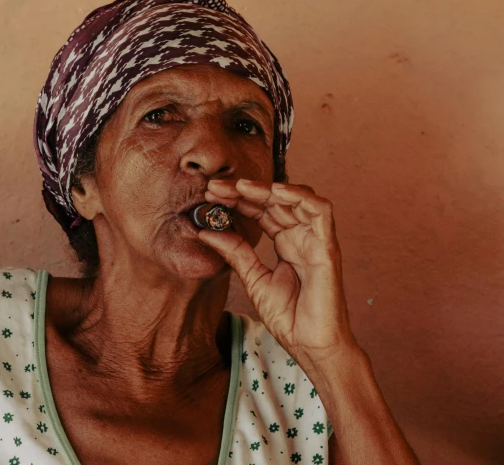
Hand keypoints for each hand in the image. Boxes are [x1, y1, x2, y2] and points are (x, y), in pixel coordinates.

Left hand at [199, 179, 357, 367]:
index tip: (210, 195)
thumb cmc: (289, 317)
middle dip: (244, 190)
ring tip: (240, 186)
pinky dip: (299, 197)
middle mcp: (300, 236)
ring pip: (296, 198)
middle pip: (273, 201)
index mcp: (285, 242)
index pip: (260, 210)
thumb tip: (206, 232)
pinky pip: (320, 212)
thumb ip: (234, 253)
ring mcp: (315, 239)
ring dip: (268, 188)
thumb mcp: (253, 279)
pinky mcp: (327, 247)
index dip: (236, 199)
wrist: (310, 345)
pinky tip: (275, 191)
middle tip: (216, 187)